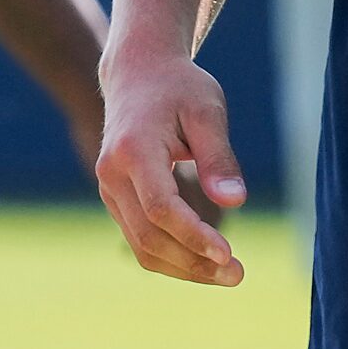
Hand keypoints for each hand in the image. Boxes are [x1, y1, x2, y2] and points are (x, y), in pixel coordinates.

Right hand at [94, 44, 246, 286]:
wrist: (138, 73)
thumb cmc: (179, 89)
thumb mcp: (207, 111)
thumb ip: (219, 157)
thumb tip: (234, 202)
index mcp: (133, 149)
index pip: (160, 207)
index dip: (193, 237)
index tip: (229, 255)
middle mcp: (111, 173)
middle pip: (148, 236)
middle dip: (194, 263)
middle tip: (238, 275)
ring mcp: (108, 188)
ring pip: (142, 246)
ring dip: (184, 268)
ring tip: (227, 274)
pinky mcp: (116, 198)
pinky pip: (139, 239)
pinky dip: (172, 257)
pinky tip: (205, 260)